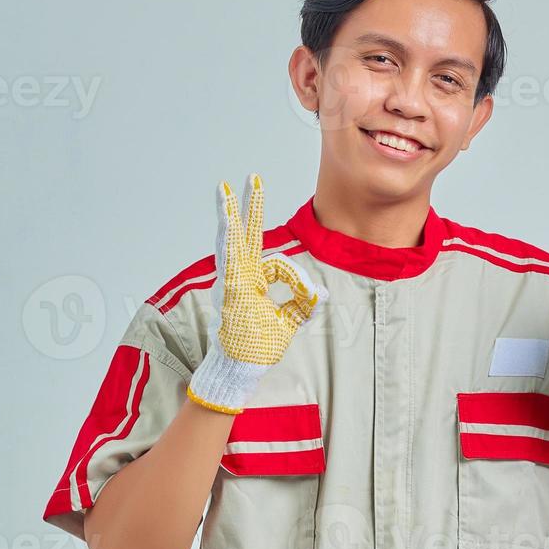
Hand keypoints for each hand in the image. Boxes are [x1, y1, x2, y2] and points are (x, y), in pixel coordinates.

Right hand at [186, 174, 328, 413]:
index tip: (309, 299)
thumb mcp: (287, 324)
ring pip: (233, 243)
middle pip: (247, 235)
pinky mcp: (229, 291)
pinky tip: (225, 227)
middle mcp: (241, 277)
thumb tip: (323, 295)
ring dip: (230, 218)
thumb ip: (302, 306)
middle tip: (250, 179)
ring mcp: (232, 282)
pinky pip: (230, 264)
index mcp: (254, 282)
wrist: (239, 368)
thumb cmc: (256, 348)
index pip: (279, 266)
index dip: (297, 282)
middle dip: (248, 207)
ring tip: (226, 193)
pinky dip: (228, 245)